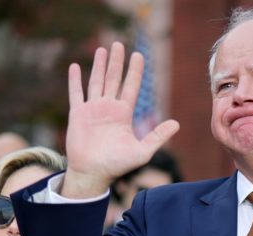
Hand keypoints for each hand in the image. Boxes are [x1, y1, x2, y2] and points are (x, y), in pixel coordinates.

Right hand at [62, 42, 179, 197]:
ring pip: (96, 82)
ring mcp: (92, 110)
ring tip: (102, 49)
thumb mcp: (142, 151)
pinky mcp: (77, 114)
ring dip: (98, 65)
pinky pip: (76, 93)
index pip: (131, 87)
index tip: (138, 55)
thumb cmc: (117, 165)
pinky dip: (75, 80)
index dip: (135, 71)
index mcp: (123, 114)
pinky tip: (75, 67)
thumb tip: (177, 124)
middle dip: (116, 62)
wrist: (93, 174)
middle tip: (119, 44)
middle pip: (113, 79)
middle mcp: (108, 108)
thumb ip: (157, 136)